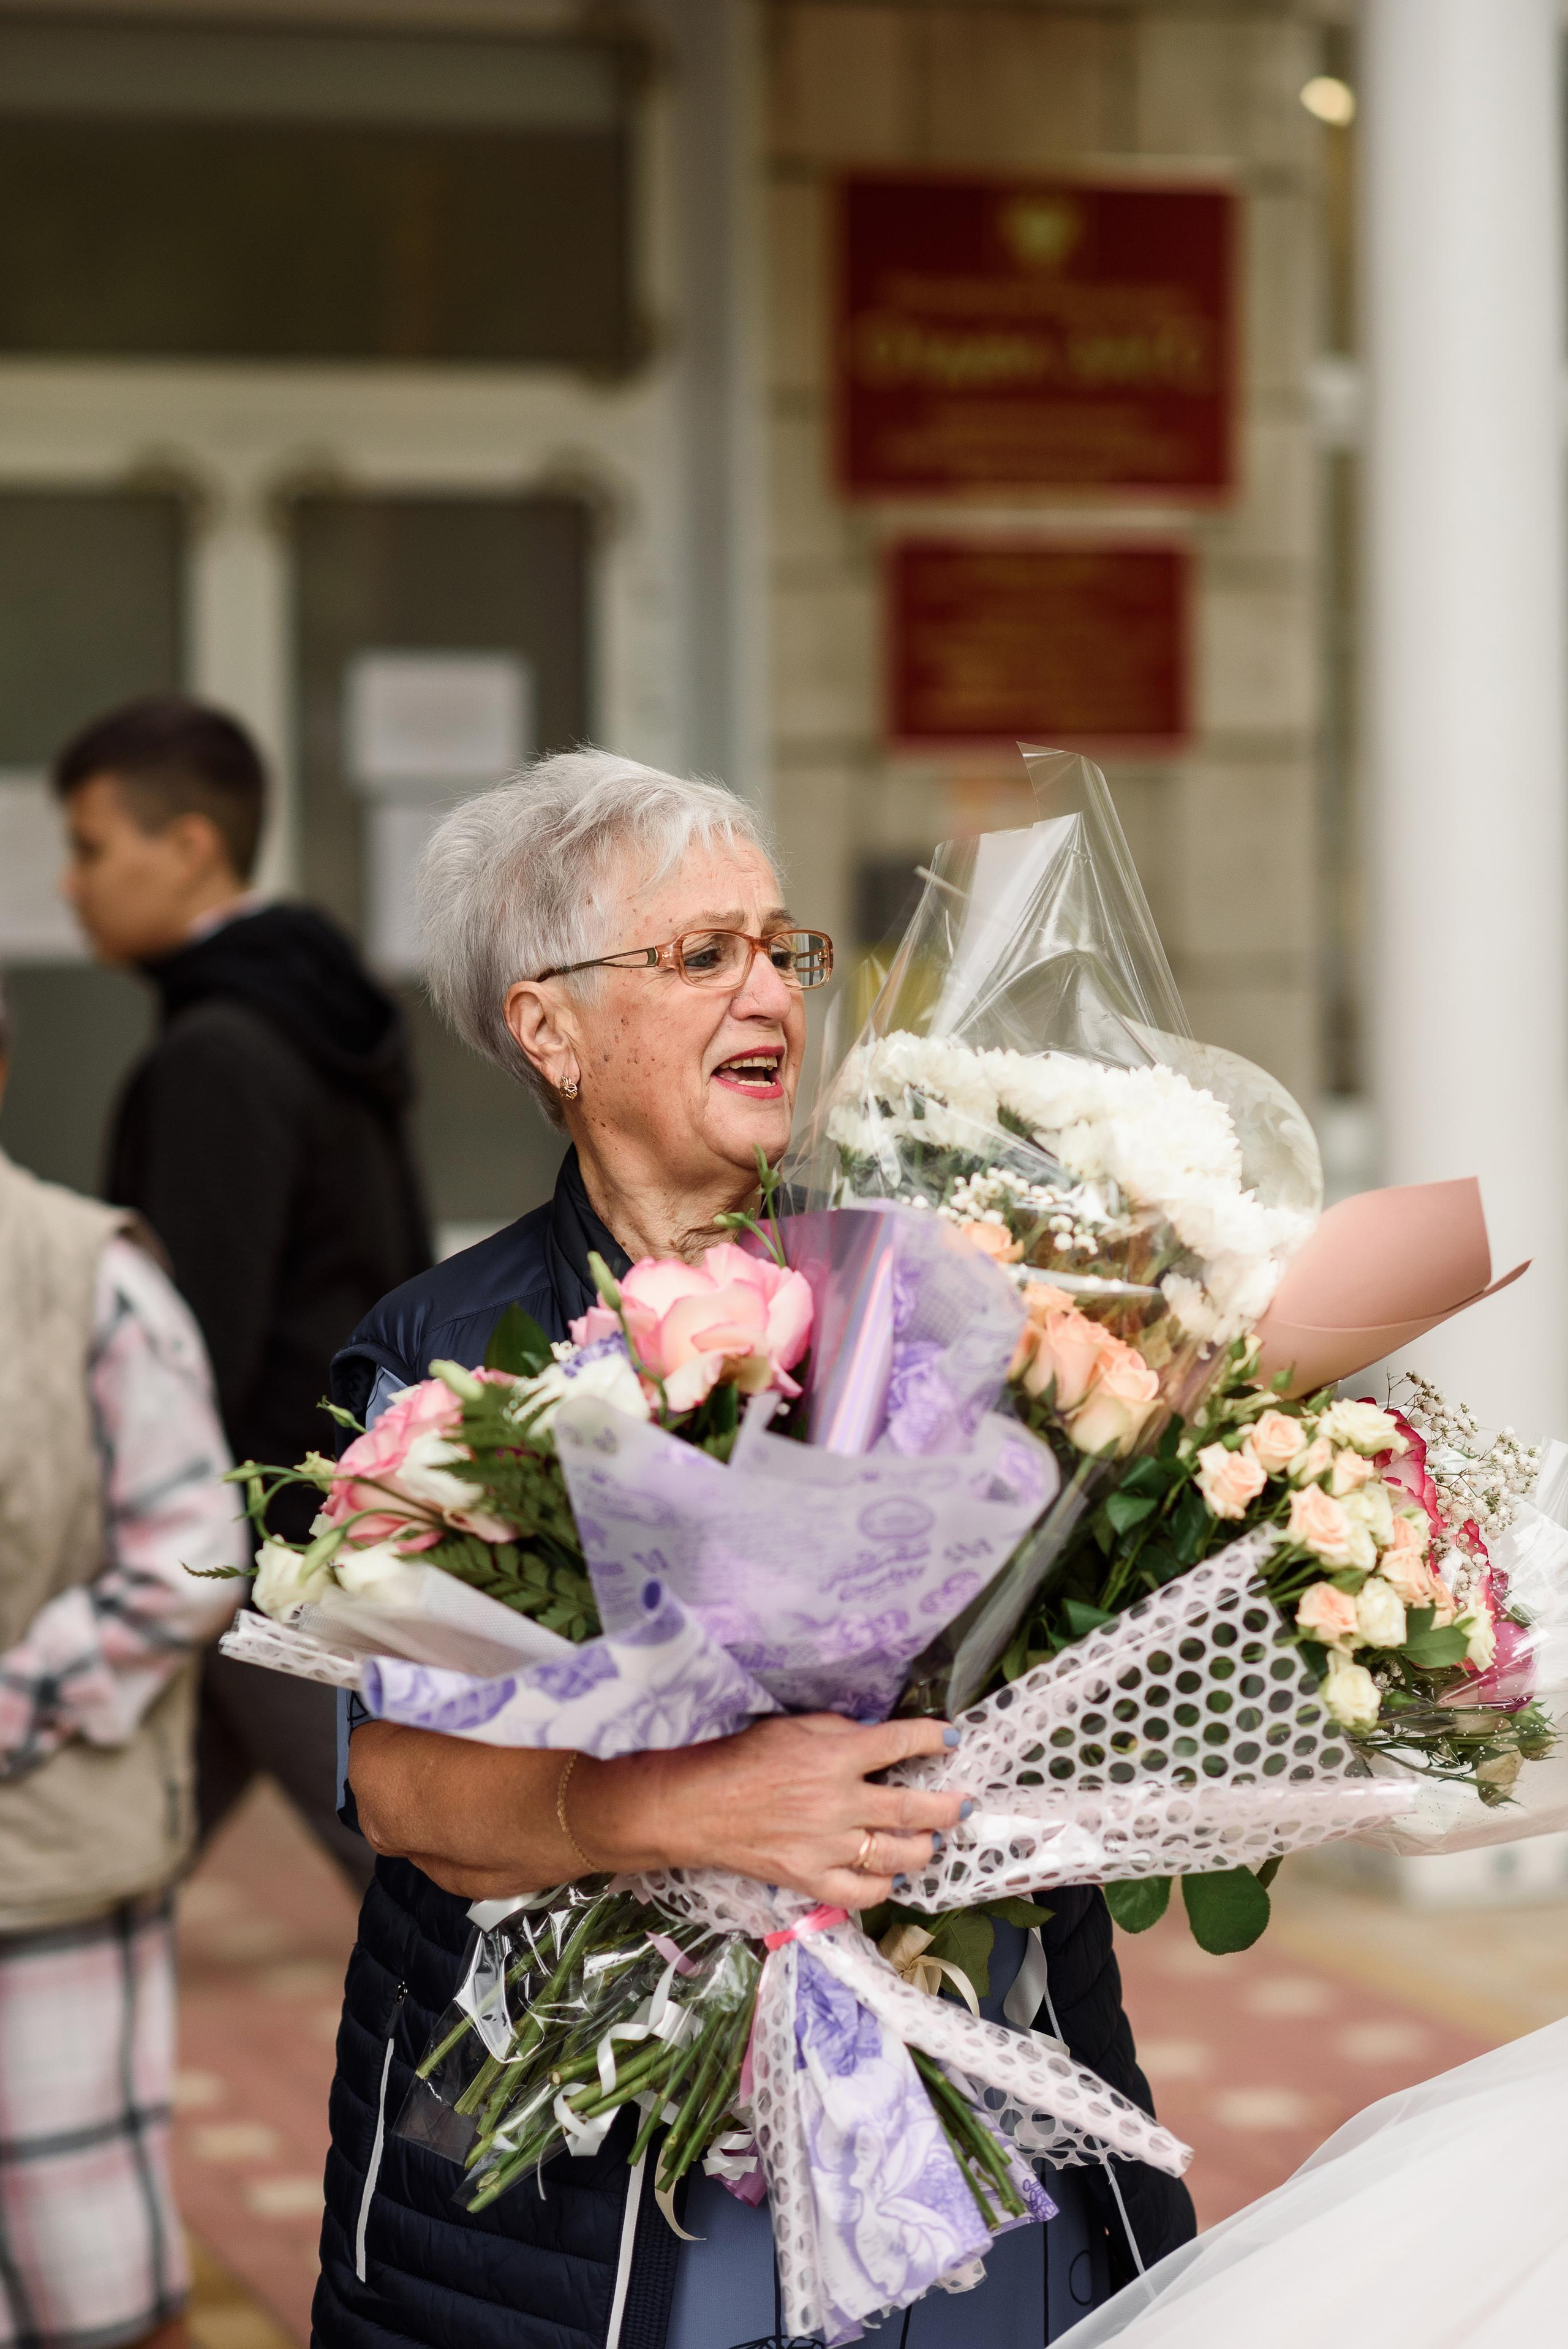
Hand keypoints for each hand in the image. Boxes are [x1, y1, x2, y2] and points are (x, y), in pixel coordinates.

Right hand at [575, 1712, 966, 1906]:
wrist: (696, 1808)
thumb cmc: (740, 1758)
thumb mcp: (791, 1727)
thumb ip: (839, 1731)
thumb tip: (878, 1738)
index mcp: (834, 1758)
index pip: (899, 1743)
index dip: (933, 1739)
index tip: (952, 1739)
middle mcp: (838, 1804)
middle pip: (913, 1807)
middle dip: (948, 1805)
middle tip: (962, 1802)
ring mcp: (827, 1847)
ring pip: (897, 1854)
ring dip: (923, 1846)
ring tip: (928, 1839)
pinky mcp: (811, 1879)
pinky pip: (864, 1893)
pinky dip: (883, 1885)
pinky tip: (887, 1873)